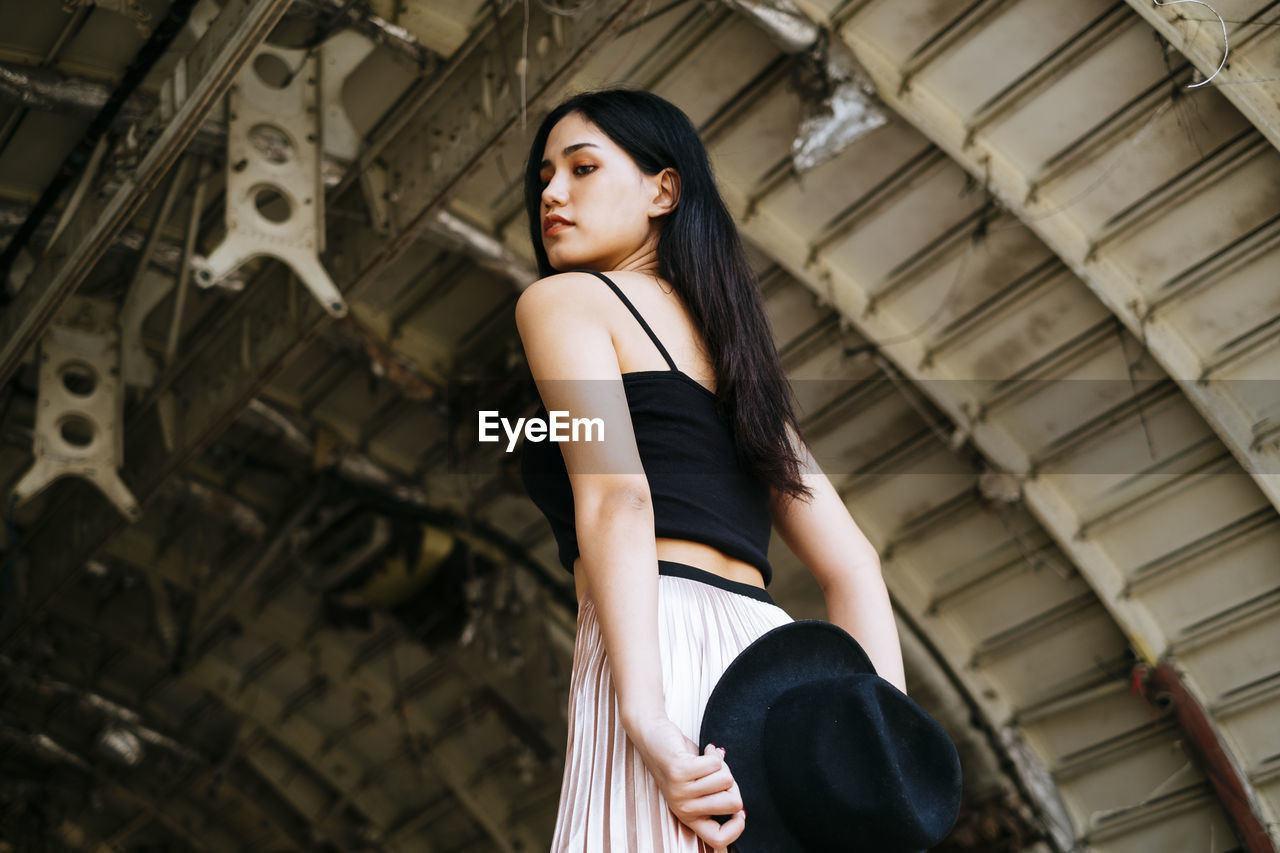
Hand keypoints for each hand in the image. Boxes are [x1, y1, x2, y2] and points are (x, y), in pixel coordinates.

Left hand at [627, 715, 746, 848]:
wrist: (652, 736)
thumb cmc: (680, 760)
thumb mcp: (697, 787)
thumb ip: (716, 797)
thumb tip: (741, 808)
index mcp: (688, 816)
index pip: (718, 839)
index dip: (737, 828)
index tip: (740, 812)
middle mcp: (683, 808)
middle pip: (732, 804)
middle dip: (732, 784)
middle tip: (719, 773)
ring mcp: (680, 790)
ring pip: (726, 780)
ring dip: (721, 765)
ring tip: (706, 760)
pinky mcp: (679, 770)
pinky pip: (715, 764)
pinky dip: (713, 753)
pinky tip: (704, 750)